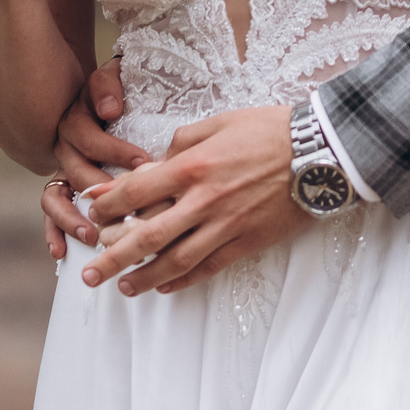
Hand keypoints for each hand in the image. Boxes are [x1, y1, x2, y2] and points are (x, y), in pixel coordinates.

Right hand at [42, 60, 140, 257]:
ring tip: (91, 236)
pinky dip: (54, 232)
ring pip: (55, 198)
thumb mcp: (112, 79)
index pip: (89, 138)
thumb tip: (111, 109)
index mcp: (74, 120)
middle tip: (122, 208)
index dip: (115, 151)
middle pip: (75, 172)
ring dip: (70, 219)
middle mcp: (63, 147)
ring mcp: (61, 170)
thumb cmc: (114, 91)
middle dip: (99, 192)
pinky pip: (51, 213)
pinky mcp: (63, 189)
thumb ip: (107, 86)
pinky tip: (60, 252)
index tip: (144, 163)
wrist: (103, 95)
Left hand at [76, 105, 309, 295]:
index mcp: (192, 166)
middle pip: (146, 236)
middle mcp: (203, 201)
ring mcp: (226, 226)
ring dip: (143, 278)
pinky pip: (209, 267)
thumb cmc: (270, 130)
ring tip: (123, 289)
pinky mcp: (247, 242)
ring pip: (175, 260)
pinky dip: (184, 280)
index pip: (136, 192)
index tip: (91, 215)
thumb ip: (182, 141)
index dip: (108, 206)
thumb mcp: (219, 121)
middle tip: (88, 274)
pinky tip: (165, 287)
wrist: (320, 151)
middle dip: (112, 258)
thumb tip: (159, 162)